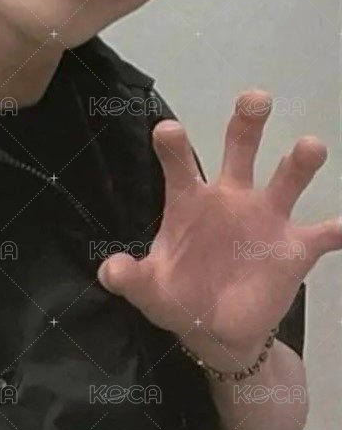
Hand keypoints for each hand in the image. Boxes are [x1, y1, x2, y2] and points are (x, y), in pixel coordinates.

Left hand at [97, 90, 341, 356]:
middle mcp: (231, 198)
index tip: (169, 130)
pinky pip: (322, 235)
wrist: (218, 331)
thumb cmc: (179, 296)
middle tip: (256, 98)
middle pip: (240, 148)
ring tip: (310, 146)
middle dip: (248, 122)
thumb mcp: (150, 290)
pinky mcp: (294, 249)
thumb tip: (109, 272)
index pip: (180, 164)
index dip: (174, 145)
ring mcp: (266, 220)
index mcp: (191, 201)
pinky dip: (337, 230)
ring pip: (287, 179)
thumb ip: (131, 278)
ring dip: (299, 162)